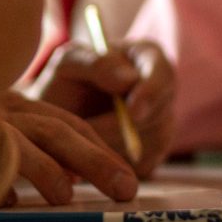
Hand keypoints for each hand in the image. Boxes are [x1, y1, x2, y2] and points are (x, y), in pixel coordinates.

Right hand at [0, 92, 139, 204]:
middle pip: (54, 131)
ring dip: (48, 171)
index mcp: (16, 106)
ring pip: (19, 144)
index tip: (125, 177)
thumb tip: (71, 182)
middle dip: (94, 161)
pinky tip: (9, 201)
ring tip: (66, 198)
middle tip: (124, 189)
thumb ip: (34, 147)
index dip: (99, 150)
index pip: (67, 124)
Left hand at [29, 39, 175, 176]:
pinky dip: (117, 162)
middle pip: (160, 113)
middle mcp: (162, 90)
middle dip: (125, 128)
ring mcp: (163, 123)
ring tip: (83, 139)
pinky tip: (92, 152)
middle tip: (87, 133)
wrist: (58, 114)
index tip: (132, 112)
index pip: (163, 74)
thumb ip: (95, 63)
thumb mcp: (69, 63)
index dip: (151, 93)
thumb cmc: (65, 81)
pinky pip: (145, 164)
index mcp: (147, 57)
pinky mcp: (155, 153)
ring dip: (115, 145)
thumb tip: (129, 80)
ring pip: (152, 142)